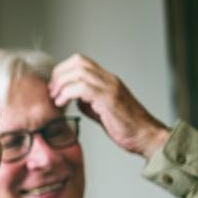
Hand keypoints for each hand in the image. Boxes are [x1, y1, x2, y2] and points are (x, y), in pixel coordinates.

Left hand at [49, 54, 170, 158]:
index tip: (54, 87)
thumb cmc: (125, 126)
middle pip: (78, 61)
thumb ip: (86, 100)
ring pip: (79, 71)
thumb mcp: (100, 109)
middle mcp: (109, 79)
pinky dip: (67, 94)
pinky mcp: (109, 99)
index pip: (81, 61)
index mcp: (107, 80)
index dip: (63, 70)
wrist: (145, 136)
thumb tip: (71, 97)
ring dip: (61, 84)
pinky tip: (62, 104)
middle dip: (59, 74)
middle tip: (52, 92)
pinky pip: (82, 87)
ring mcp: (110, 87)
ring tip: (56, 99)